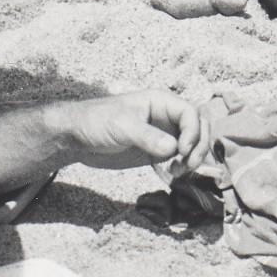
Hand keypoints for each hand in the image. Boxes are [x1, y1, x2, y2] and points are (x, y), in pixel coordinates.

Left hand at [57, 90, 199, 172]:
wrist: (77, 137)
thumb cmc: (98, 122)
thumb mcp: (123, 126)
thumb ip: (147, 136)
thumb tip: (173, 148)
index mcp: (161, 102)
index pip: (191, 113)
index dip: (193, 131)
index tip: (182, 150)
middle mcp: (166, 117)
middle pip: (198, 127)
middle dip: (199, 146)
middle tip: (187, 165)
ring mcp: (163, 134)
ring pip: (192, 143)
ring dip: (193, 157)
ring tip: (179, 172)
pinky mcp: (156, 151)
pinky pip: (179, 156)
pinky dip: (183, 165)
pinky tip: (174, 175)